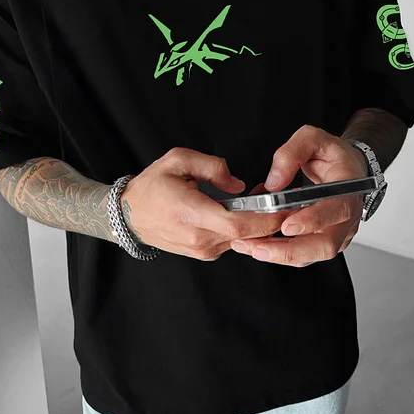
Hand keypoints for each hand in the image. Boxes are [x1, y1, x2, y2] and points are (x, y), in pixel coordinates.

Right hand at [120, 147, 292, 260]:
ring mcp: (201, 249)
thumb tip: (238, 185)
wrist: (129, 215)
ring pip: (242, 240)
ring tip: (261, 202)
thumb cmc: (151, 187)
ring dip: (257, 224)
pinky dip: (243, 230)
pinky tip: (241, 213)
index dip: (266, 219)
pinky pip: (232, 242)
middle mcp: (199, 237)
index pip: (239, 224)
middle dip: (270, 220)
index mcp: (192, 213)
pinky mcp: (203, 253)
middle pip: (247, 235)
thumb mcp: (178, 160)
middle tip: (284, 202)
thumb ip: (212, 167)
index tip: (284, 207)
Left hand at [230, 125, 368, 266]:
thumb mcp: (312, 139)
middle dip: (289, 251)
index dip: (312, 221)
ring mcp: (337, 232)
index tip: (287, 225)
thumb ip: (292, 153)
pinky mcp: (323, 240)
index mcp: (348, 189)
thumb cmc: (332, 154)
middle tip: (258, 248)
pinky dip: (279, 253)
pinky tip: (257, 246)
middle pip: (324, 245)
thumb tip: (274, 181)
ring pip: (311, 255)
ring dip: (279, 255)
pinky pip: (303, 255)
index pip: (336, 210)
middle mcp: (346, 217)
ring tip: (249, 248)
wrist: (347, 168)